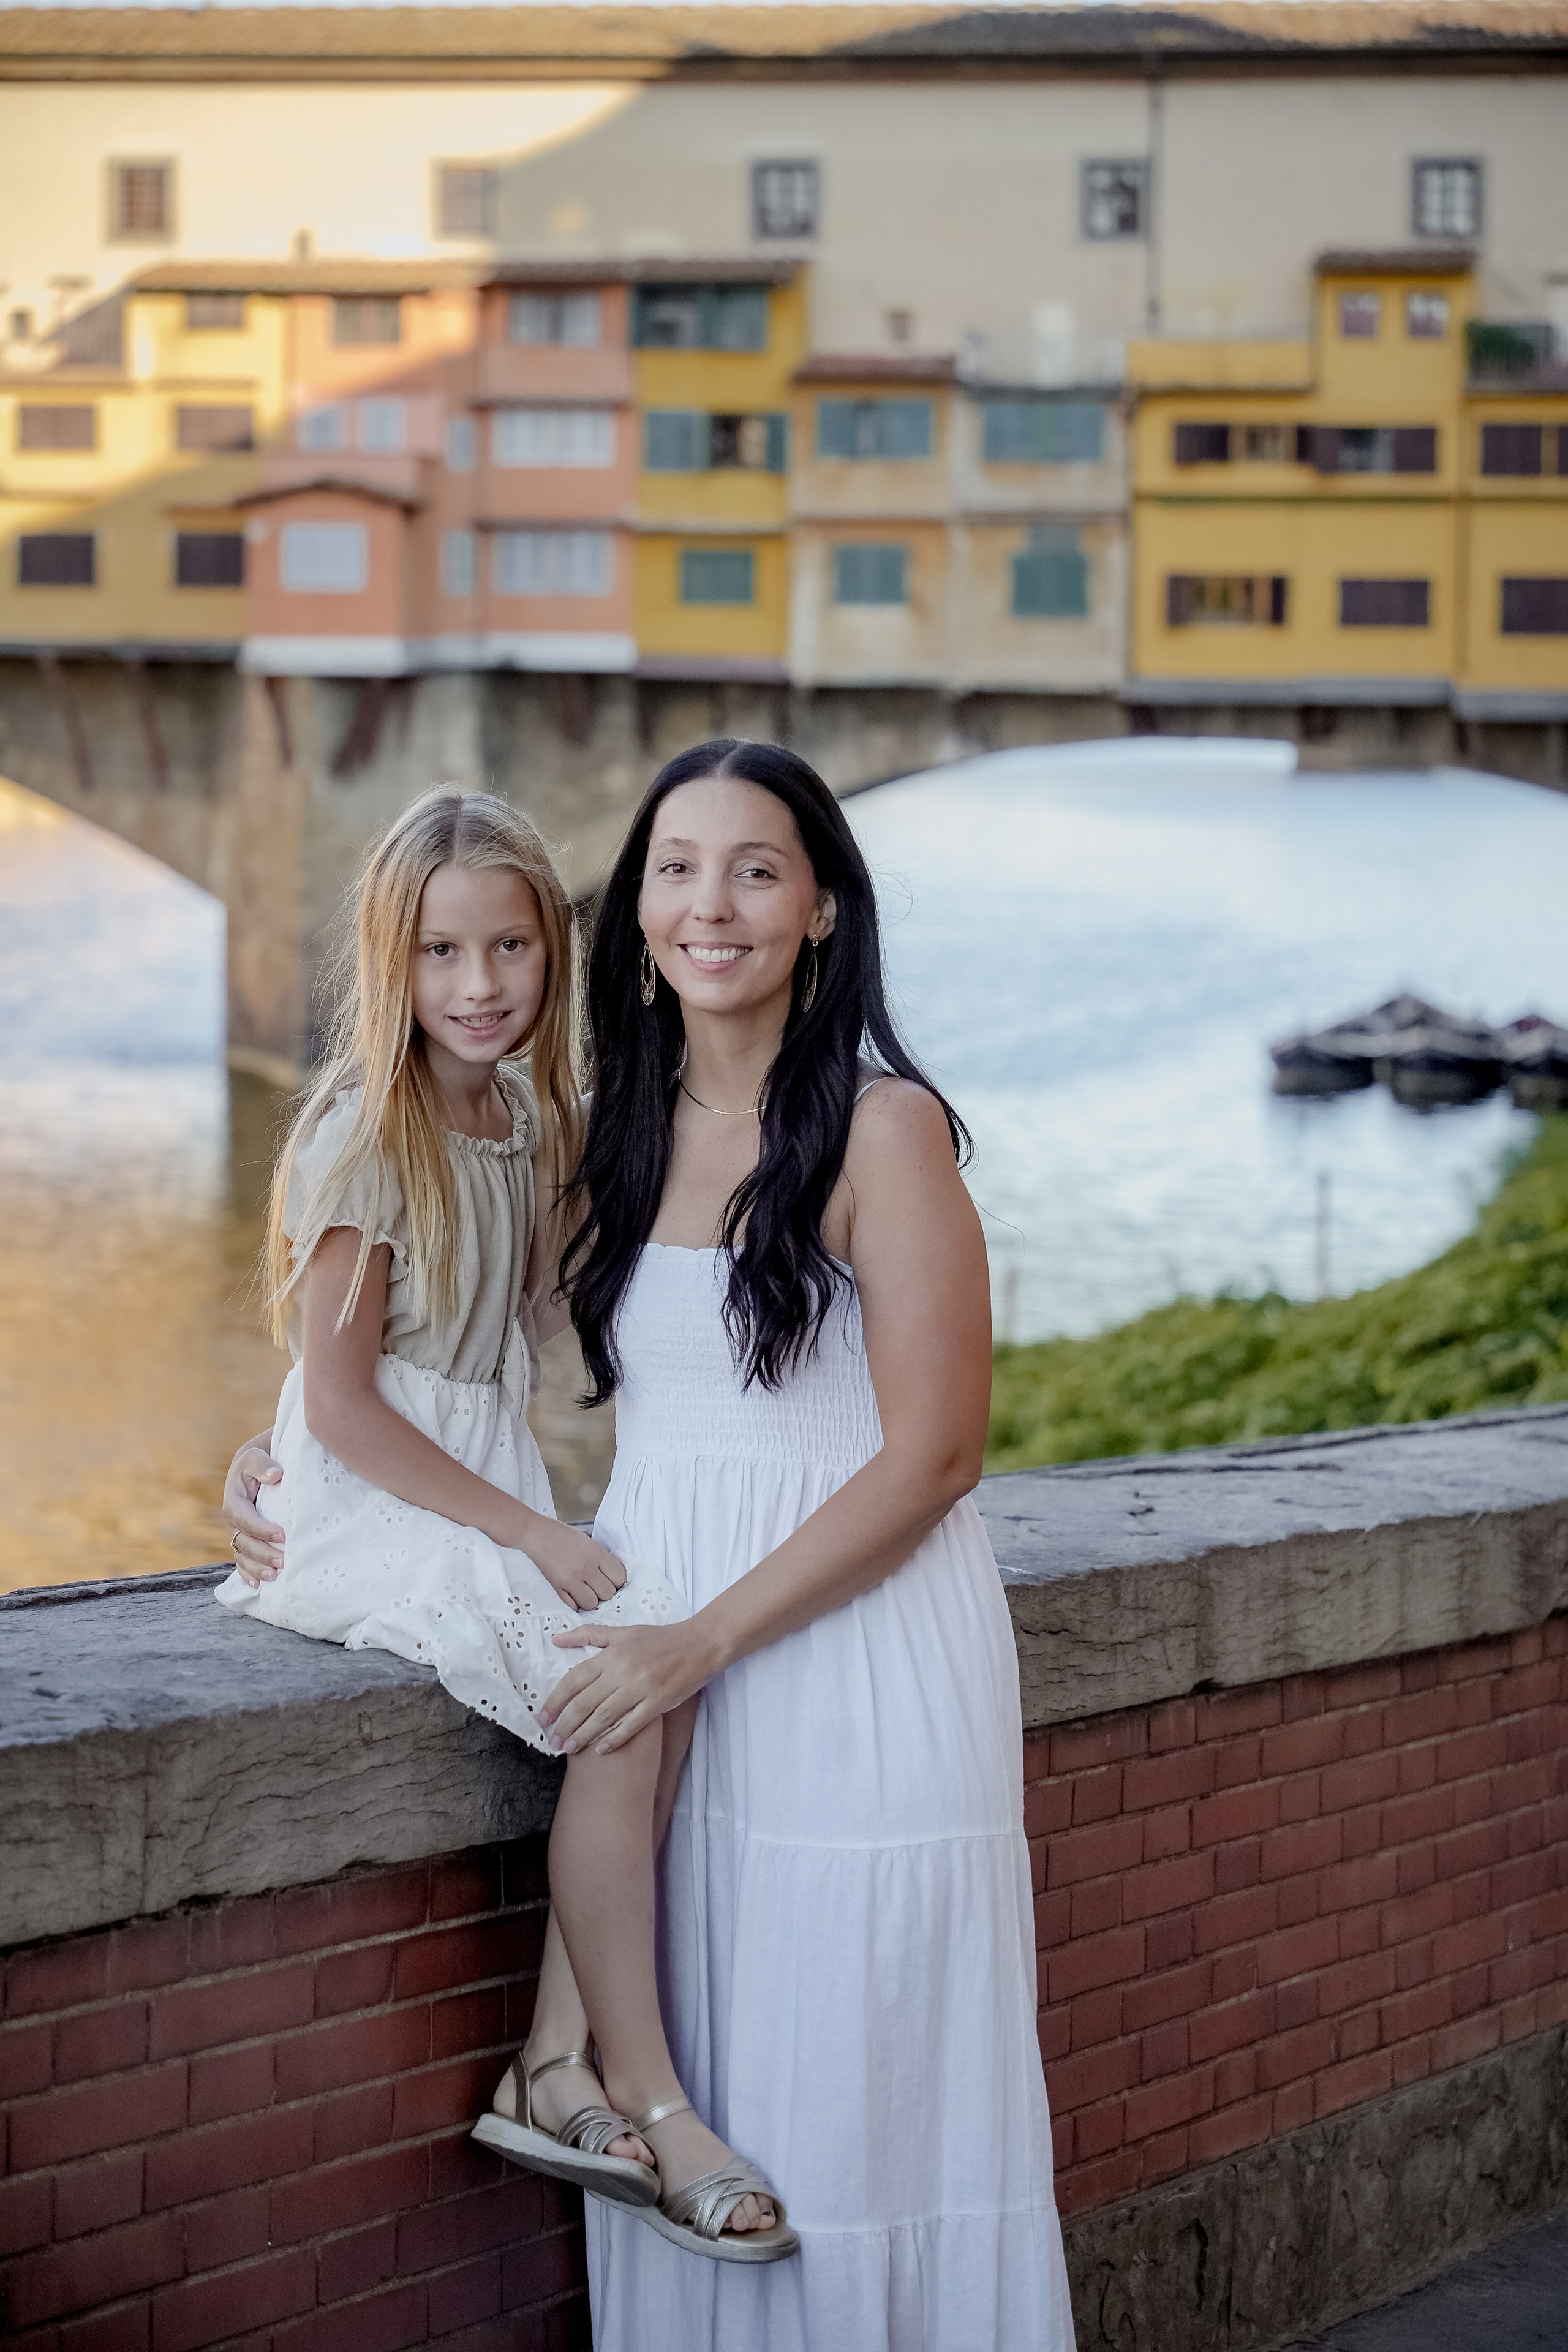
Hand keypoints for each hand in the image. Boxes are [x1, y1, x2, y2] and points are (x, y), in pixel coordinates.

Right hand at [223, 1438, 283, 1587]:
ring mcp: (238, 1535)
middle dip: (263, 1554)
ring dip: (257, 1568)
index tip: (282, 1535)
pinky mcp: (245, 1543)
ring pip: (244, 1557)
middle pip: (245, 1543)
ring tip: (275, 1577)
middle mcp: (233, 1523)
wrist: (254, 1470)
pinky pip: (243, 1563)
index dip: (262, 1529)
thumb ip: (263, 1465)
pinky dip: (249, 1575)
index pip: (245, 1519)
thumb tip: (276, 1475)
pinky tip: (258, 1585)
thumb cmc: (257, 1463)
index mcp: (233, 1503)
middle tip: (284, 1562)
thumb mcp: (256, 1457)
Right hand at [524, 1520, 628, 1613]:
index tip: (610, 1579)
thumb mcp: (587, 1540)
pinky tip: (570, 1594)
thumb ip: (600, 1557)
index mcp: (596, 1552)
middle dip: (603, 1592)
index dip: (616, 1580)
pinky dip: (573, 1603)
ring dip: (589, 1600)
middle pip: (608, 1593)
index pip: (620, 1577)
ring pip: (592, 1603)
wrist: (534, 1533)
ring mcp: (570, 1579)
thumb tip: (612, 1575)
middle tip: (595, 1586)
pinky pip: (573, 1606)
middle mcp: (586, 1567)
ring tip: (582, 1591)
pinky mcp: (556, 1587)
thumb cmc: (560, 1534)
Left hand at [539, 1620, 717, 1754]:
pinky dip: (615, 1738)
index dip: (555, 1700)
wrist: (699, 1644)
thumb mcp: (623, 1632)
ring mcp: (641, 1688)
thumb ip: (589, 1635)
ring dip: (584, 1735)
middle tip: (553, 1740)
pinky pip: (632, 1725)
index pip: (574, 1679)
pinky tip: (601, 1749)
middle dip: (566, 1724)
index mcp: (612, 1653)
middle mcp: (622, 1671)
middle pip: (585, 1702)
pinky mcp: (658, 1702)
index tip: (542, 1717)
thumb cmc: (659, 1638)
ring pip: (605, 1716)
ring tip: (570, 1748)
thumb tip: (556, 1638)